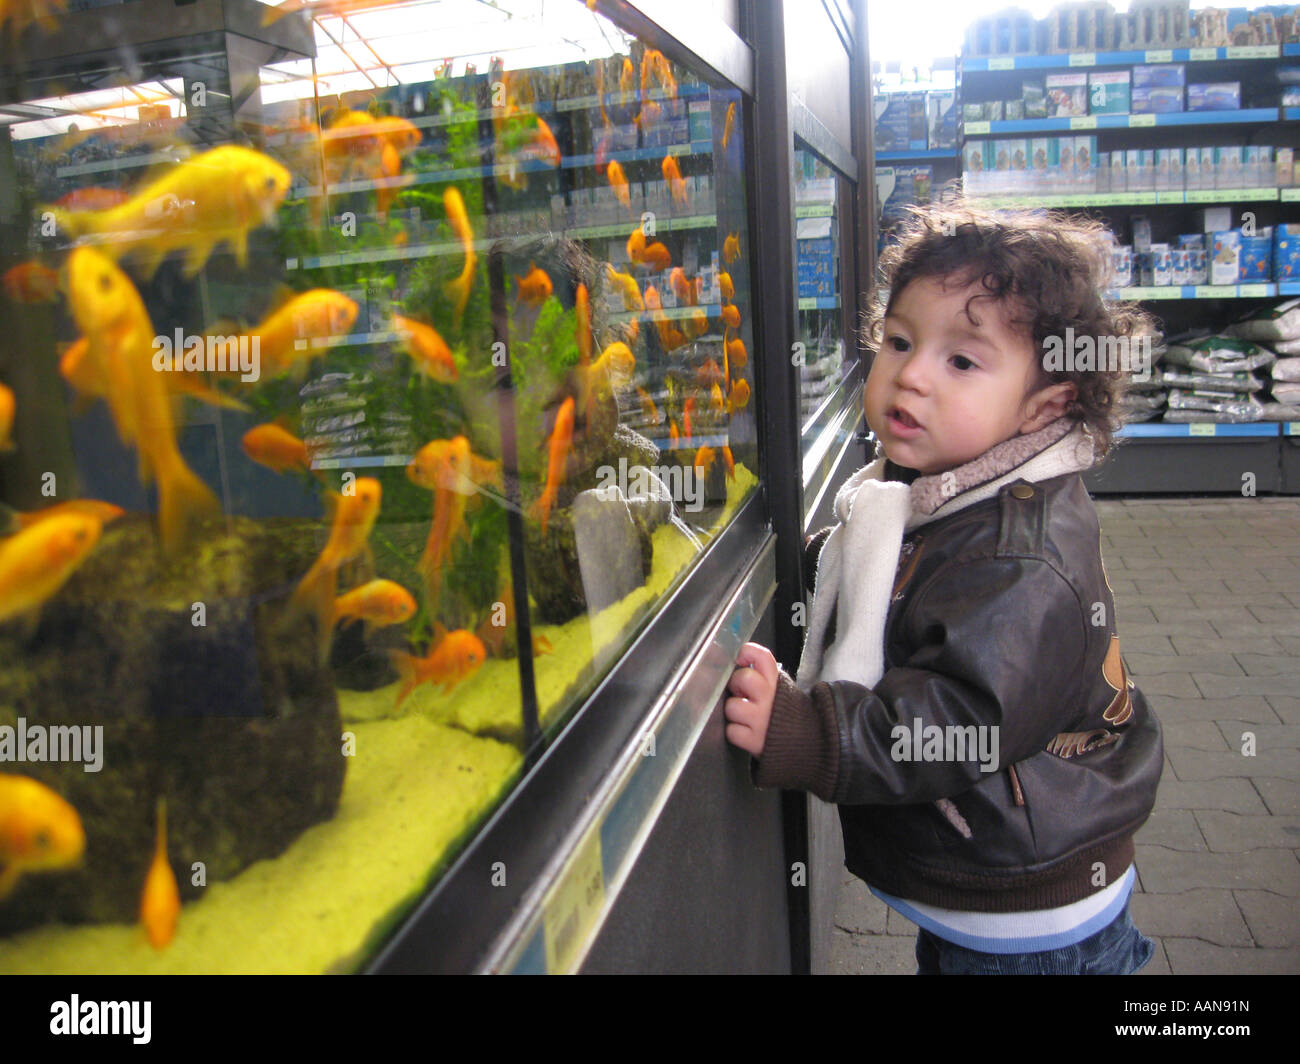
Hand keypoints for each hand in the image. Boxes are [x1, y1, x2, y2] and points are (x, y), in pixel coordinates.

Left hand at [724, 642, 778, 756]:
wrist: (806, 742)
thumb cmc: (785, 713)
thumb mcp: (781, 689)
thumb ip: (763, 675)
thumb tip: (740, 661)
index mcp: (777, 683)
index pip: (761, 656)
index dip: (747, 653)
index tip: (742, 659)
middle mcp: (770, 699)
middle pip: (742, 678)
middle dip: (736, 685)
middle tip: (742, 693)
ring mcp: (762, 720)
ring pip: (731, 706)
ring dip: (735, 712)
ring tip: (745, 715)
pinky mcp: (755, 740)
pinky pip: (732, 731)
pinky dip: (736, 732)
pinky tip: (746, 730)